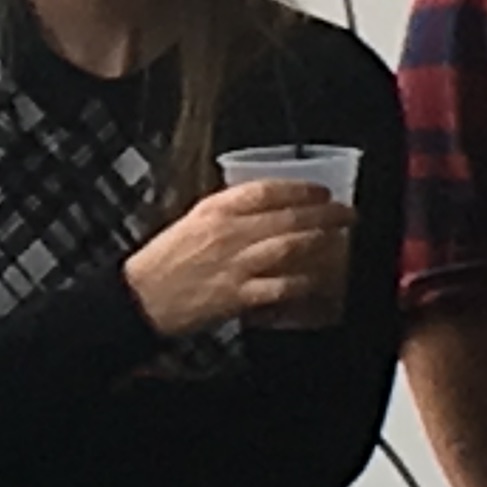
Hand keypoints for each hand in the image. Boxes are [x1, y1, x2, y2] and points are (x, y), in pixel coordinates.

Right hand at [120, 181, 354, 336]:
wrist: (139, 298)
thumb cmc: (163, 262)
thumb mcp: (191, 222)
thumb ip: (227, 212)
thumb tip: (267, 206)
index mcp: (215, 211)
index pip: (267, 190)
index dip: (301, 189)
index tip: (321, 191)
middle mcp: (228, 234)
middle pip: (288, 216)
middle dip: (325, 213)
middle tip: (347, 214)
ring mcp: (235, 265)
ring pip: (290, 246)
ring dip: (320, 241)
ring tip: (339, 239)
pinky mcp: (237, 296)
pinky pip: (281, 286)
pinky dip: (303, 282)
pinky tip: (317, 279)